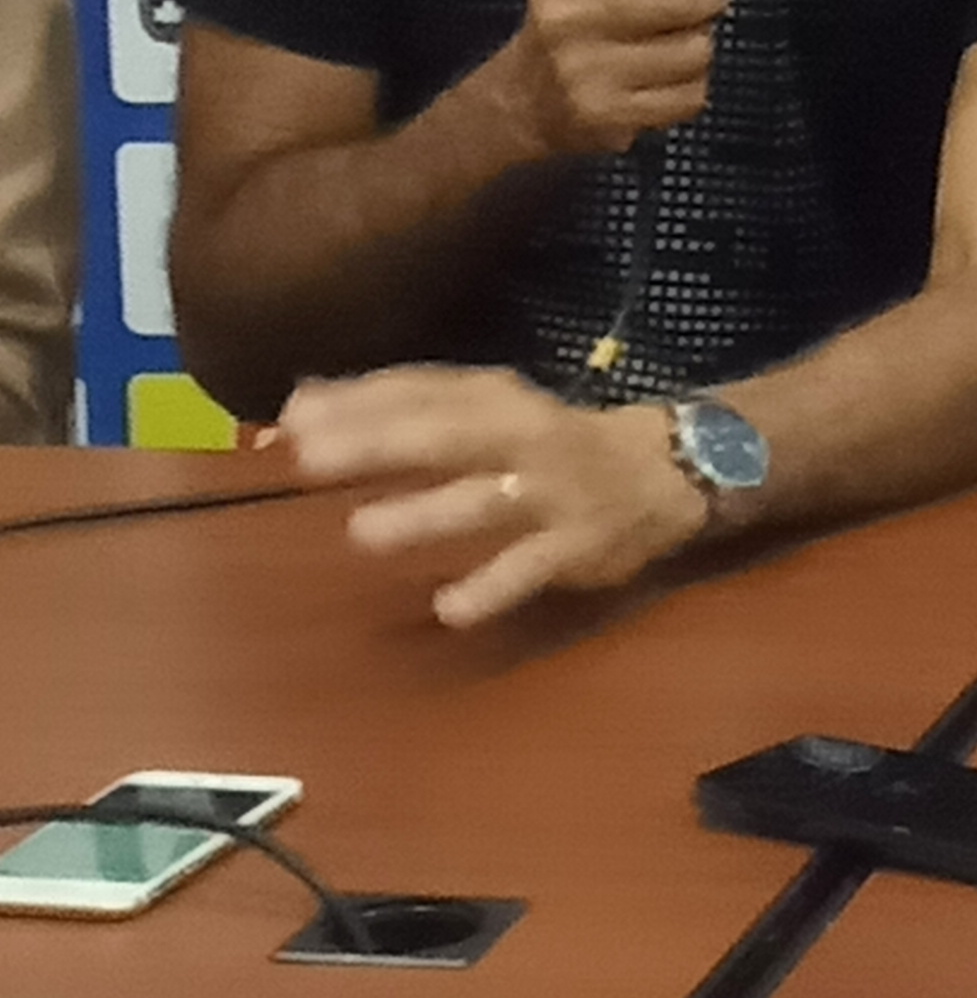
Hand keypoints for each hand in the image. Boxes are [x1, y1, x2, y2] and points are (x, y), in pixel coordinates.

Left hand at [277, 366, 710, 627]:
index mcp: (497, 397)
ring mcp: (554, 492)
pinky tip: (449, 608)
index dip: (359, 400)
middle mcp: (524, 436)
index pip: (424, 390)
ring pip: (487, 502)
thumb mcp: (484, 410)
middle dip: (382, 442)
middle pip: (449, 435)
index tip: (290, 416)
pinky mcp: (578, 545)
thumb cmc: (548, 441)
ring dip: (429, 514)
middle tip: (310, 457)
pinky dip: (493, 588)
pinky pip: (532, 568)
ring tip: (365, 532)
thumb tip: (296, 406)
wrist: (664, 470)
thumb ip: (398, 408)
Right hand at [499, 0, 742, 158]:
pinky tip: (667, 75)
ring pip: (695, 48)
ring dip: (702, 40)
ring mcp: (589, 74)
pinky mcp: (612, 120)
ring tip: (677, 35)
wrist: (524, 102)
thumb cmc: (569, 14)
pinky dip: (693, 84)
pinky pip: (692, 93)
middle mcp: (569, 20)